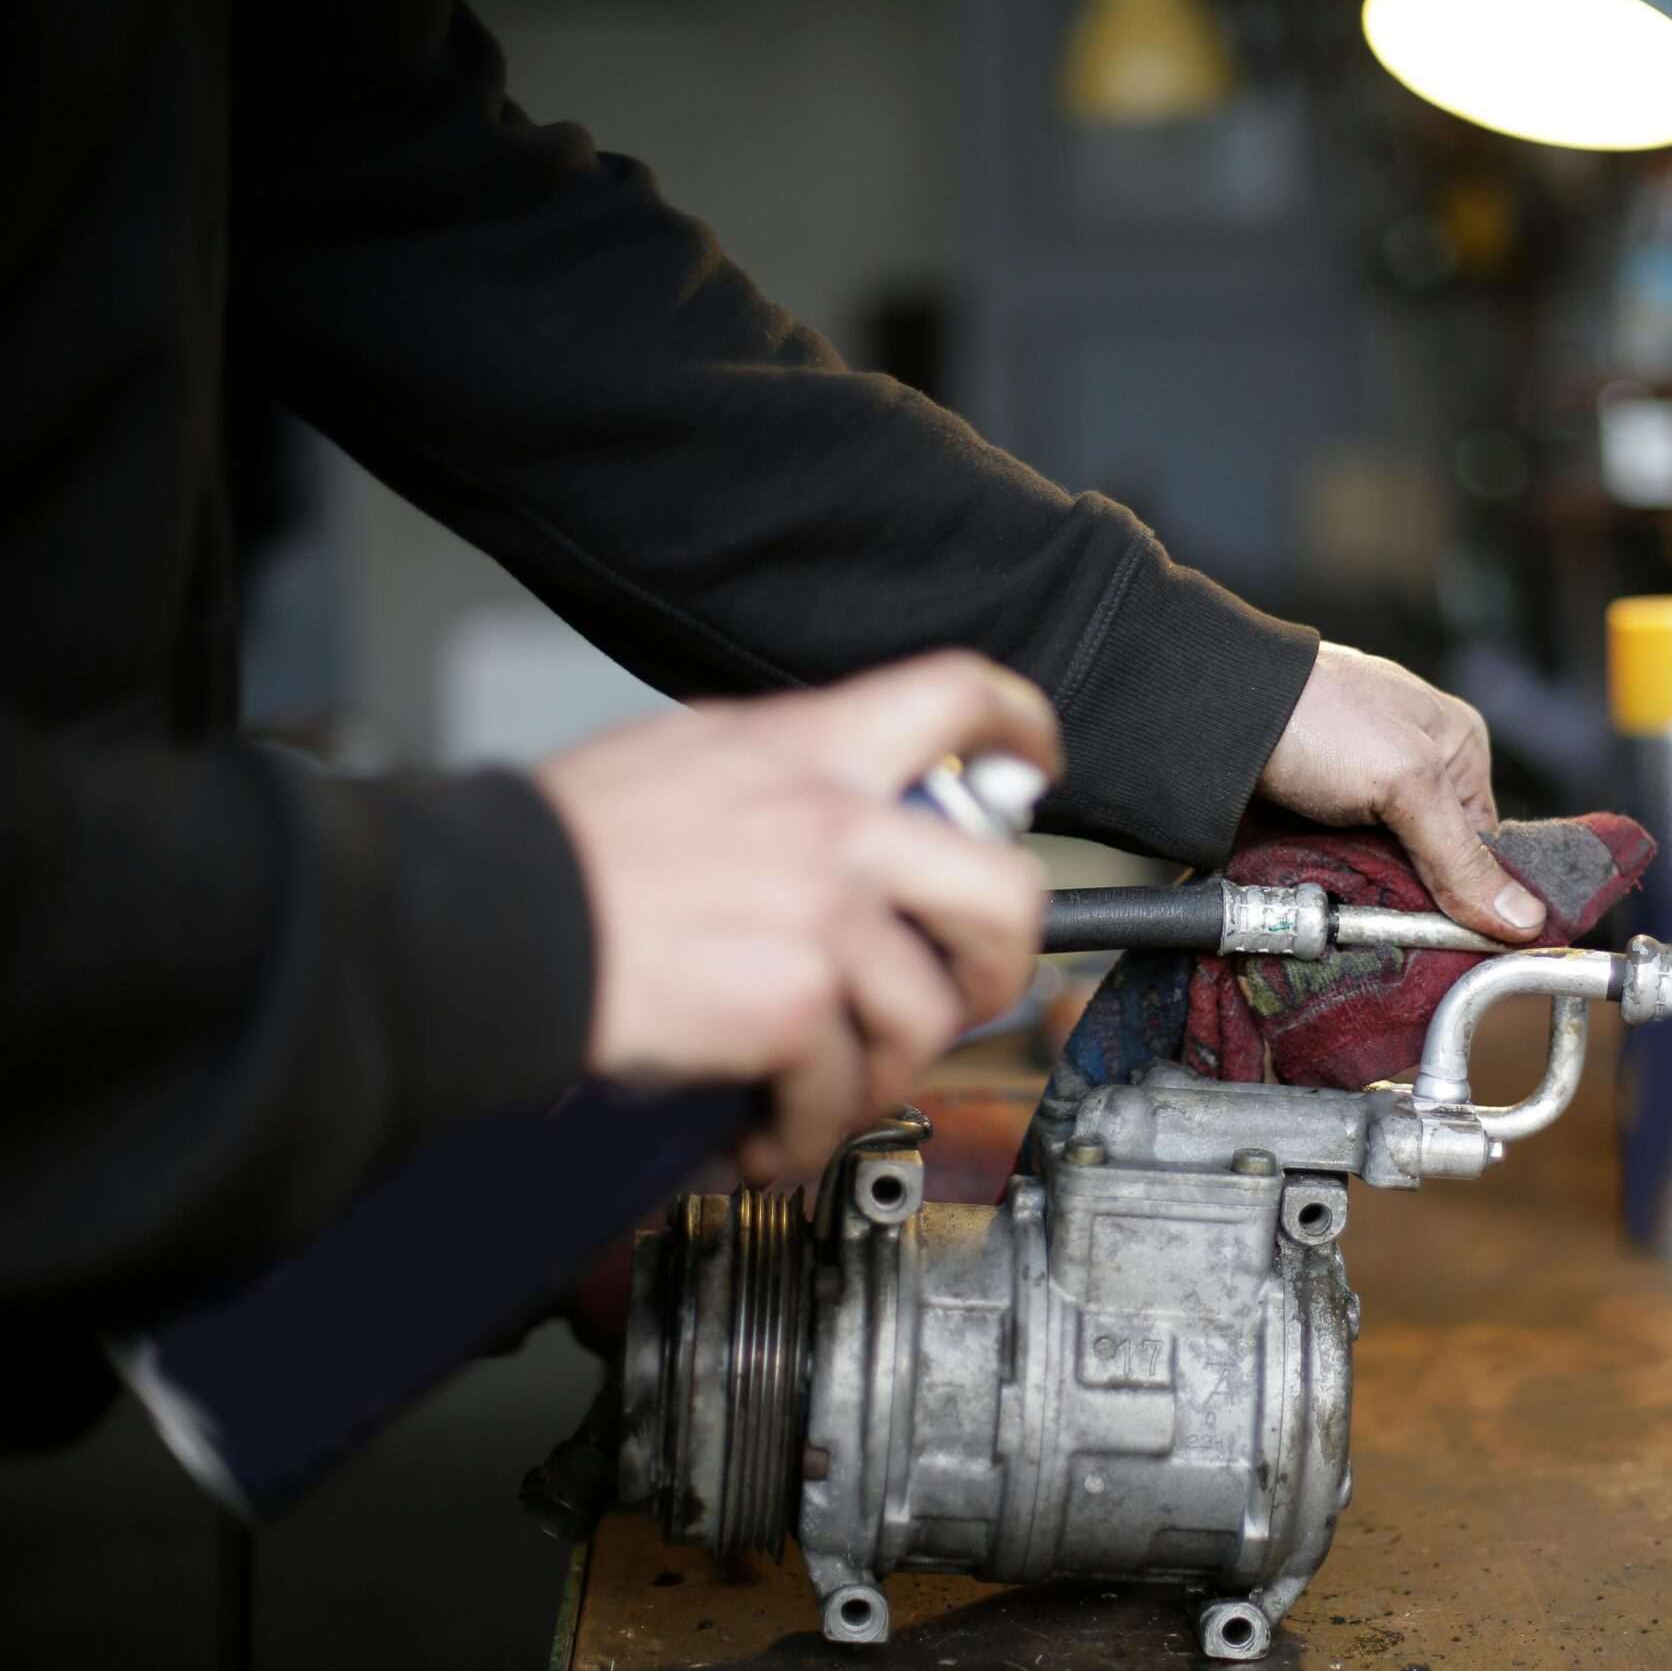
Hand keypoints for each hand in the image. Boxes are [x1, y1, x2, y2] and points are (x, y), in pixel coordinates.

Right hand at [536, 652, 1057, 1182]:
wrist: (481, 921)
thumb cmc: (556, 852)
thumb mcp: (684, 760)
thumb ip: (784, 776)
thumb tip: (841, 800)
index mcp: (807, 749)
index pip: (953, 700)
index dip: (1017, 731)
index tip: (1030, 767)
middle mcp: (831, 822)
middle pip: (1006, 889)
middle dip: (997, 963)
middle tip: (957, 987)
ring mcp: (819, 915)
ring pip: (927, 1015)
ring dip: (875, 1072)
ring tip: (817, 1084)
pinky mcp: (788, 1004)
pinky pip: (843, 1090)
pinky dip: (803, 1132)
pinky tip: (763, 1130)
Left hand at [1256, 642, 1542, 939]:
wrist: (1211, 709)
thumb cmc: (1318, 716)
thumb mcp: (1406, 783)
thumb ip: (1460, 857)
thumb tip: (1524, 919)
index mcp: (1454, 748)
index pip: (1485, 845)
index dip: (1474, 895)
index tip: (1462, 940)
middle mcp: (1411, 772)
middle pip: (1431, 867)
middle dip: (1413, 904)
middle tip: (1399, 934)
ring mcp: (1357, 798)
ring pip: (1380, 878)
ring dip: (1366, 905)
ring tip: (1355, 925)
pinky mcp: (1310, 822)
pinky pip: (1334, 876)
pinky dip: (1328, 896)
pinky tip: (1323, 912)